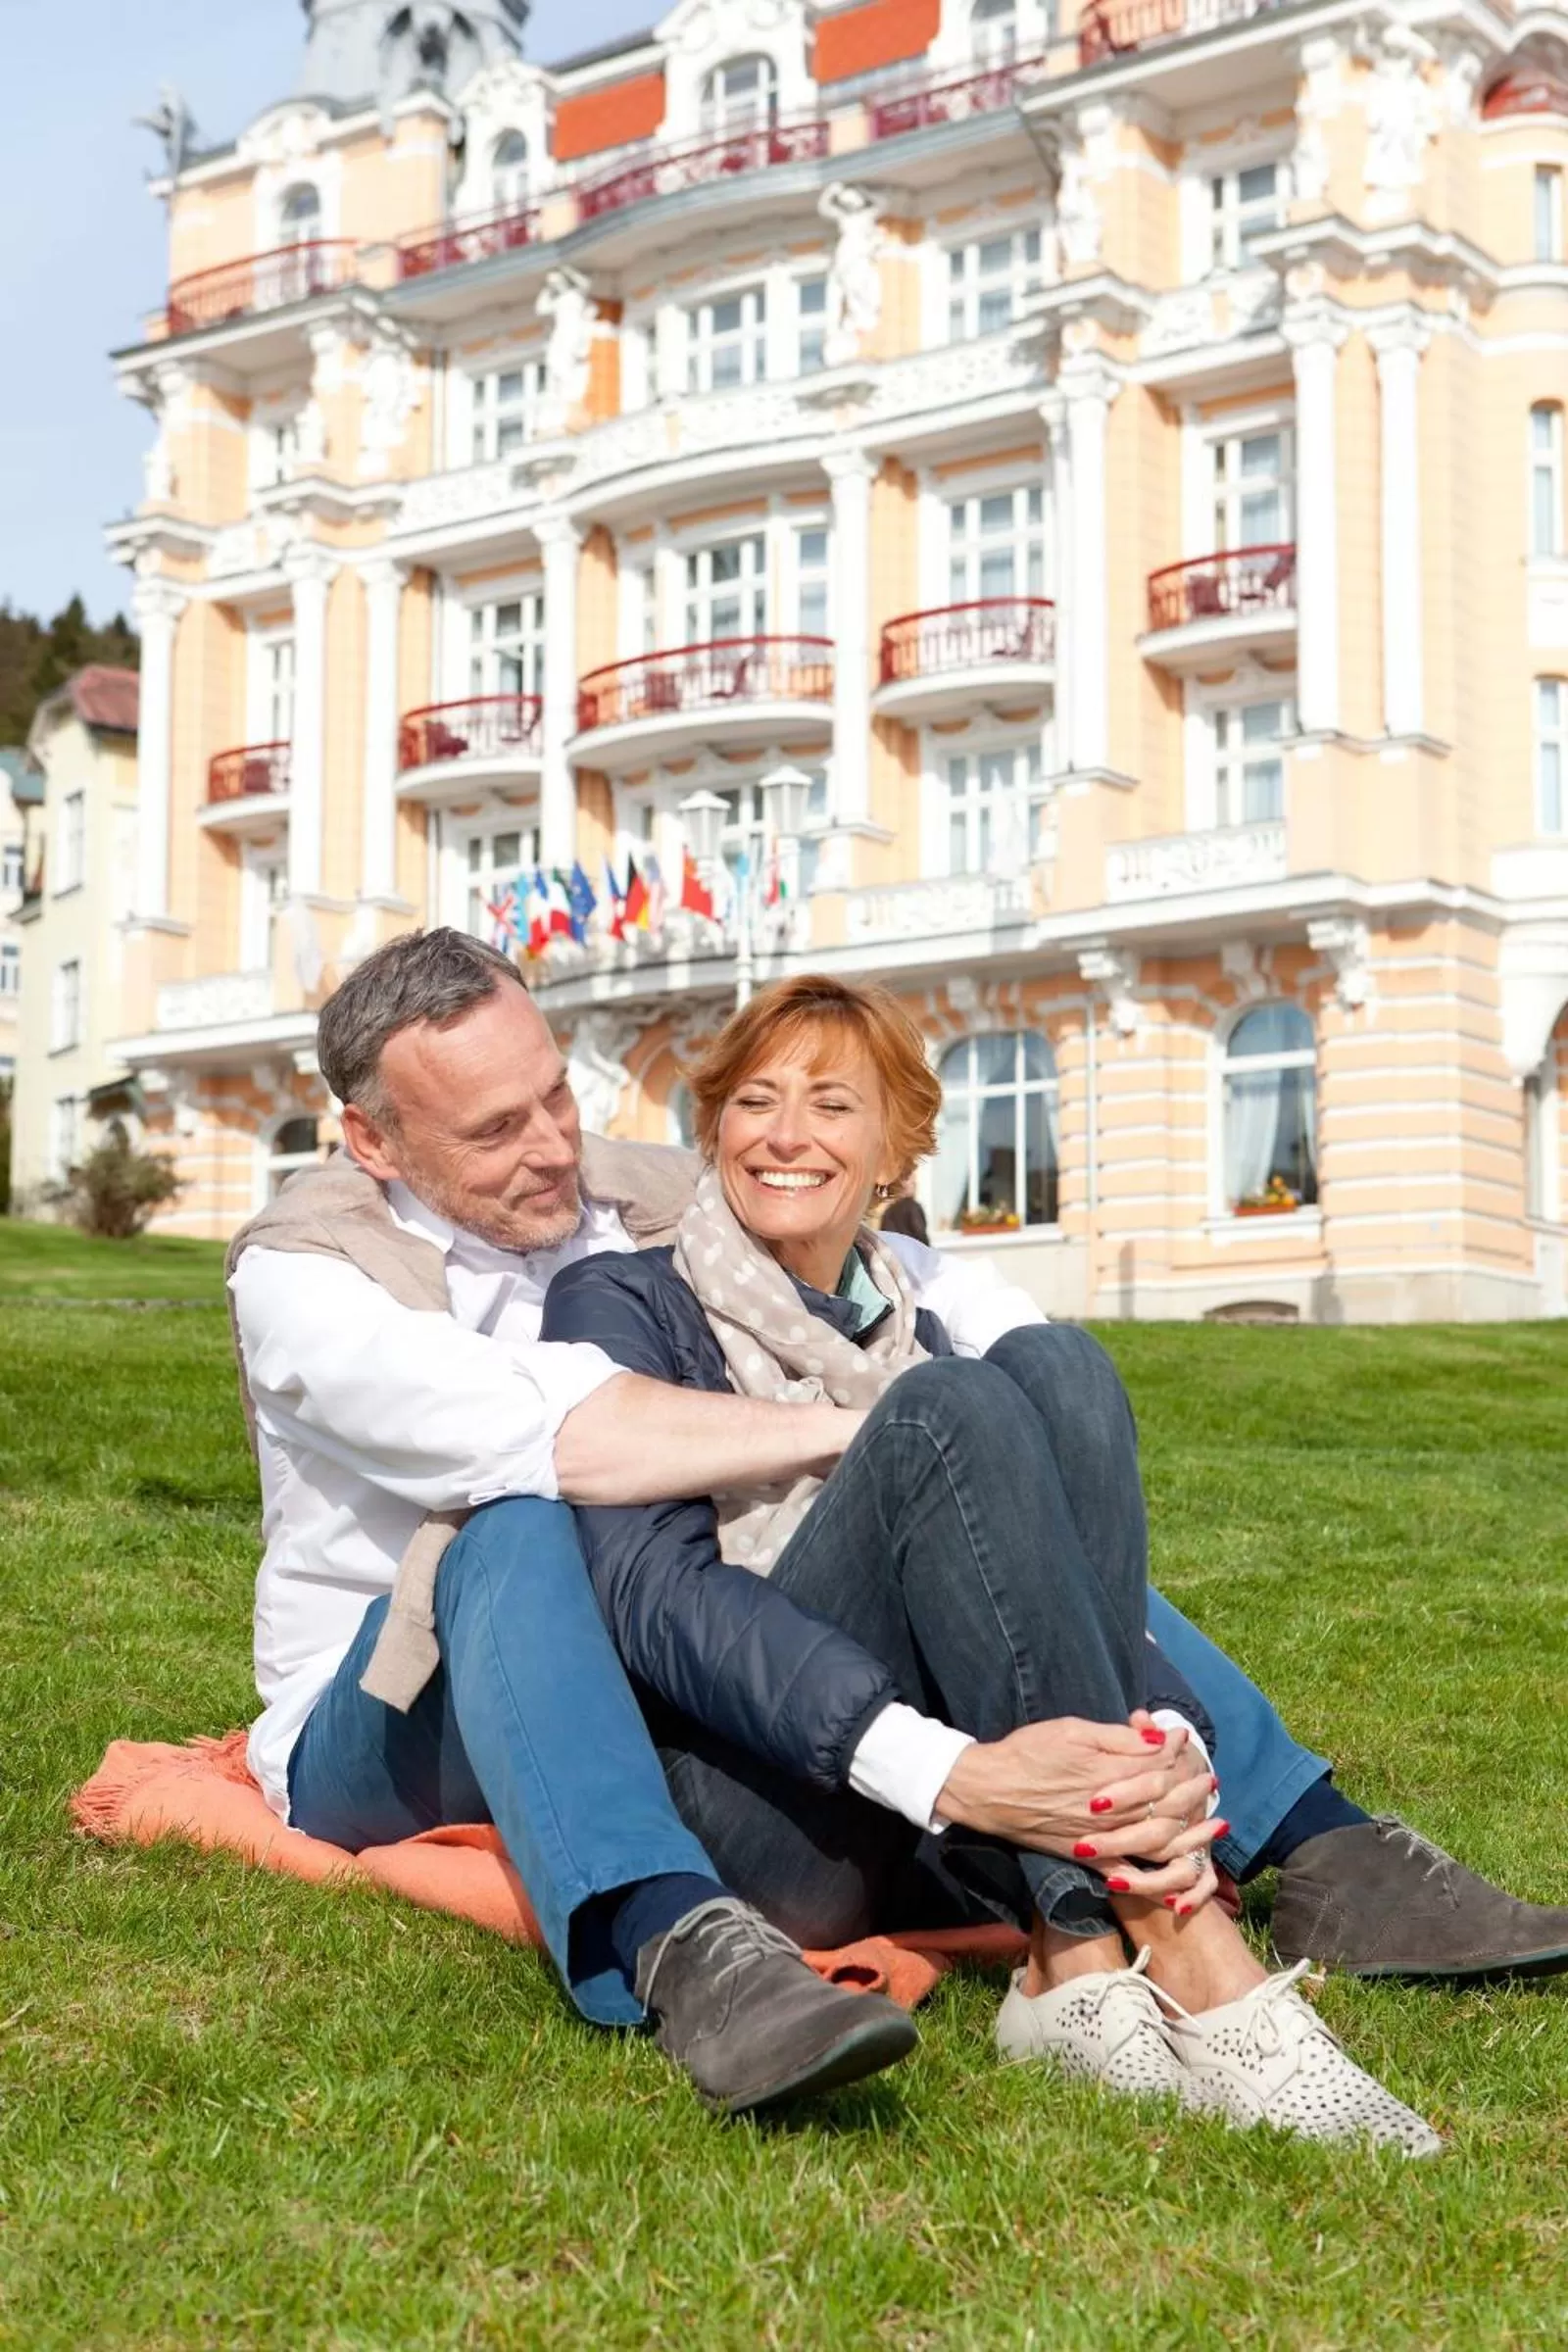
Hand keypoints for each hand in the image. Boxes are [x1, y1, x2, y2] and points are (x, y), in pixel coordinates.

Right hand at [936, 1717, 1218, 1870]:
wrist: (987, 1790)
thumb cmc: (1027, 1752)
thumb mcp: (1071, 1730)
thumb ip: (1118, 1738)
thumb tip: (1158, 1737)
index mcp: (1106, 1774)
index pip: (1158, 1767)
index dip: (1177, 1754)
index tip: (1187, 1741)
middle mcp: (1108, 1811)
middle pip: (1166, 1806)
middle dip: (1192, 1792)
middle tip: (1209, 1781)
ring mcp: (1099, 1838)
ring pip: (1157, 1842)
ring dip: (1189, 1834)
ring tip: (1210, 1823)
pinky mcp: (1086, 1857)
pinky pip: (1128, 1874)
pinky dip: (1156, 1882)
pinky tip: (1180, 1884)